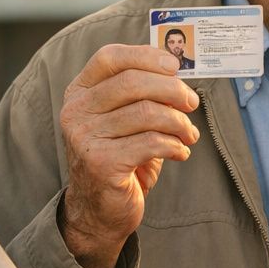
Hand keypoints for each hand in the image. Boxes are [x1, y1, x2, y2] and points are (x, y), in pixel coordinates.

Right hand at [58, 43, 199, 267]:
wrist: (98, 211)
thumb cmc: (118, 159)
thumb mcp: (124, 121)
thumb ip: (142, 95)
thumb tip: (178, 73)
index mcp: (80, 93)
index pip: (110, 57)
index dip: (146, 56)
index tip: (175, 67)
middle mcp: (77, 111)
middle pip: (133, 82)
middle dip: (173, 90)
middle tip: (192, 103)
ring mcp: (85, 137)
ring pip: (147, 112)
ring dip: (179, 123)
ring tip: (189, 135)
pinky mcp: (101, 163)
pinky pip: (151, 143)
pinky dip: (175, 146)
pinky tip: (180, 152)